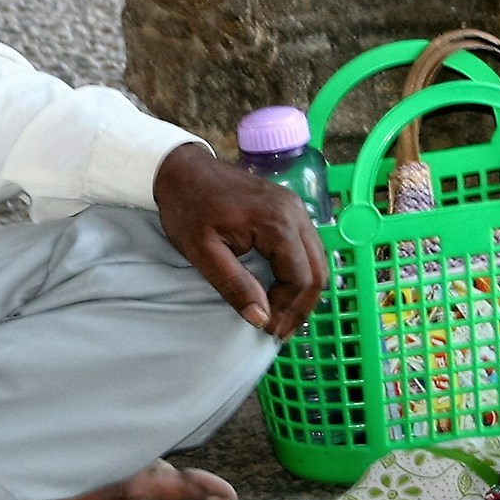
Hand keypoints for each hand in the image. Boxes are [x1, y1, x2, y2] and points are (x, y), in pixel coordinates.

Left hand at [152, 143, 327, 336]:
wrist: (182, 169)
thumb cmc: (188, 209)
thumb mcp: (203, 252)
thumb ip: (234, 285)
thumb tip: (261, 318)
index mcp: (277, 222)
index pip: (299, 277)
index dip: (286, 308)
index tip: (267, 328)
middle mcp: (295, 212)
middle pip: (317, 270)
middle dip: (301, 306)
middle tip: (278, 330)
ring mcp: (296, 207)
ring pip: (318, 260)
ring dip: (303, 292)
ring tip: (282, 316)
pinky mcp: (290, 208)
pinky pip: (308, 247)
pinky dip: (301, 273)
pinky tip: (283, 290)